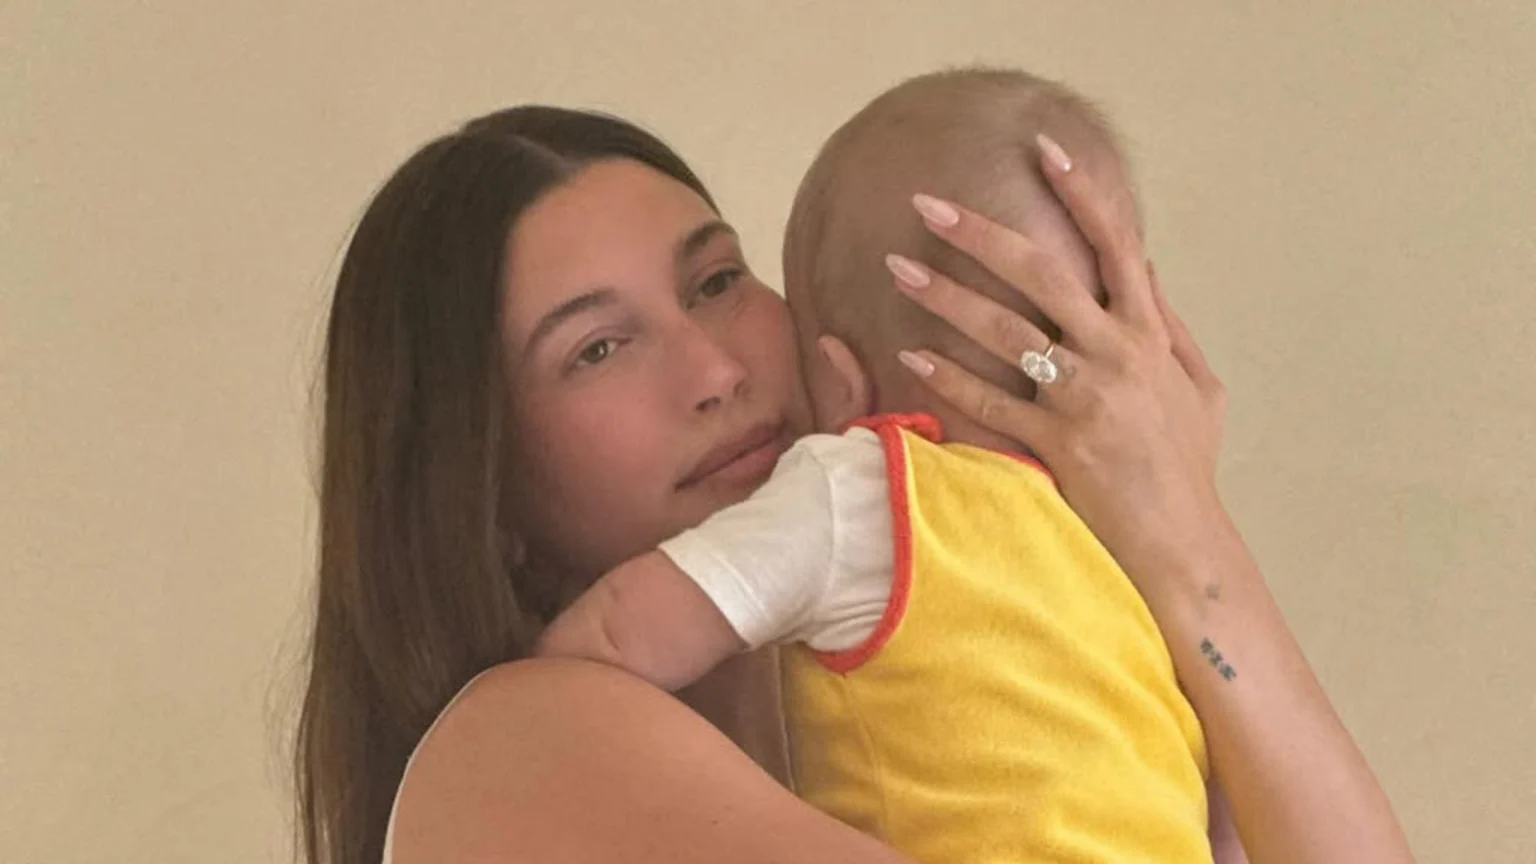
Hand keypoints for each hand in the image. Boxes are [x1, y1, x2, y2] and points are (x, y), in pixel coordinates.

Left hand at [889, 134, 1227, 599]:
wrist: (1182, 542)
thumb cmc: (1185, 466)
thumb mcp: (1199, 387)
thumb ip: (1170, 325)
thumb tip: (1150, 268)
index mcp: (1148, 331)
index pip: (1116, 243)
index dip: (1082, 192)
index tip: (1043, 150)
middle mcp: (1117, 352)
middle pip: (1040, 271)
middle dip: (979, 232)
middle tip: (926, 204)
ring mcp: (1086, 396)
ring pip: (1004, 329)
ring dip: (945, 295)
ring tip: (898, 268)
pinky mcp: (1058, 442)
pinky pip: (990, 403)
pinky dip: (947, 378)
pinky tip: (908, 356)